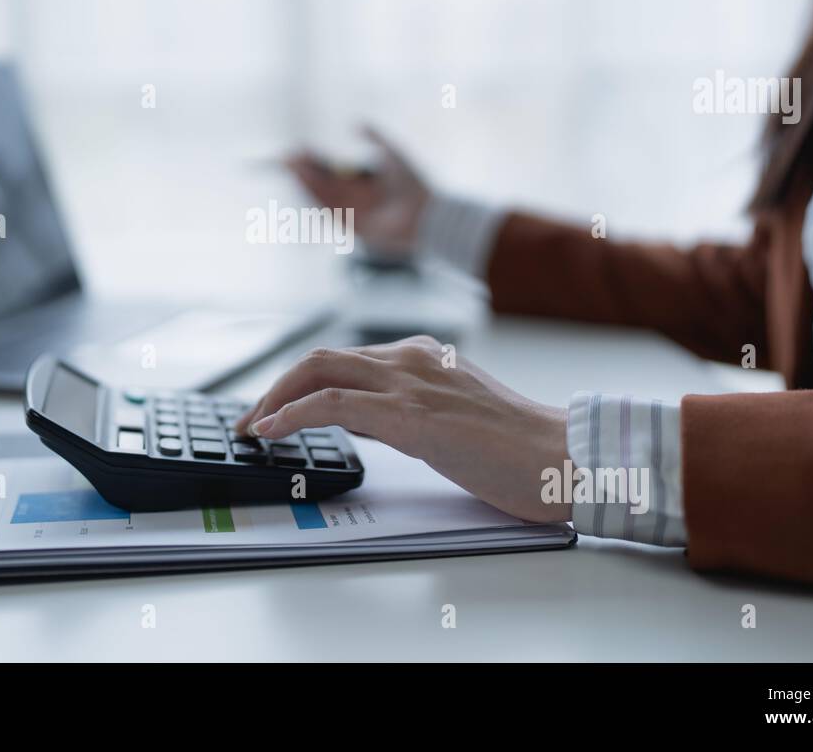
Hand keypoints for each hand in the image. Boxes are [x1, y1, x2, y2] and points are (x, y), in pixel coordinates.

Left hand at [234, 336, 571, 523]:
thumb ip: (405, 409)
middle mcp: (411, 359)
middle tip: (250, 419)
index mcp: (423, 356)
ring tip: (250, 427)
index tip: (276, 408)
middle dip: (275, 386)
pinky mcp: (410, 416)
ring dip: (272, 398)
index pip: (344, 359)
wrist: (562, 456)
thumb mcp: (452, 416)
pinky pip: (332, 404)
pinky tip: (271, 430)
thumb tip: (361, 422)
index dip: (300, 382)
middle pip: (319, 357)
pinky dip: (291, 414)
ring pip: (318, 370)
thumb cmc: (518, 447)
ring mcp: (409, 384)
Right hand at [285, 126, 428, 255]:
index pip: (330, 171)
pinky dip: (316, 197)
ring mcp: (352, 214)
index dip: (313, 161)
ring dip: (305, 182)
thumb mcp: (393, 154)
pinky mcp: (352, 228)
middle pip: (321, 184)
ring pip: (322, 196)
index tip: (298, 149)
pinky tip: (306, 181)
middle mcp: (354, 199)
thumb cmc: (414, 184)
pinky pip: (329, 211)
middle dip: (303, 171)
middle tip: (287, 157)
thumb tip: (355, 123)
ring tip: (291, 165)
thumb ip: (376, 137)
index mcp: (361, 184)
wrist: (427, 214)